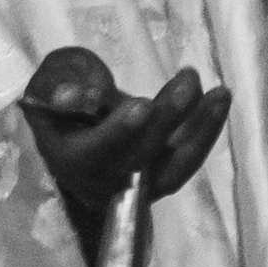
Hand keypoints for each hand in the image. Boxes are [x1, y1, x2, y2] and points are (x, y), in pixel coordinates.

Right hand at [18, 42, 224, 244]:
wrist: (72, 135)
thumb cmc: (58, 103)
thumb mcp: (47, 84)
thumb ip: (60, 81)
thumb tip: (92, 95)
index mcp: (71, 158)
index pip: (96, 151)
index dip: (119, 131)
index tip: (142, 106)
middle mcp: (105, 182)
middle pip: (140, 158)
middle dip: (167, 120)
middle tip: (188, 82)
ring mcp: (138, 185)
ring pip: (173, 168)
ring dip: (200, 130)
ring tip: (220, 93)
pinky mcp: (162, 178)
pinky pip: (187, 161)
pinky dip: (205, 131)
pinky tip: (219, 98)